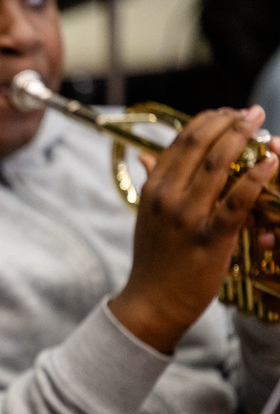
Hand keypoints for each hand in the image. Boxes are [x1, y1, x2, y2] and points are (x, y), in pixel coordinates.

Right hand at [109, 106, 278, 351]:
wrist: (153, 302)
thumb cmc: (154, 261)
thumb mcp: (147, 217)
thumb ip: (152, 183)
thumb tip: (146, 155)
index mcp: (153, 190)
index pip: (180, 143)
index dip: (206, 121)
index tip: (226, 112)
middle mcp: (167, 198)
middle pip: (199, 146)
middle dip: (228, 122)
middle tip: (251, 112)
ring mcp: (188, 218)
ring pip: (218, 166)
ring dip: (243, 139)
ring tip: (261, 124)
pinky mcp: (209, 238)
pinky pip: (237, 201)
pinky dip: (256, 177)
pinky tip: (271, 162)